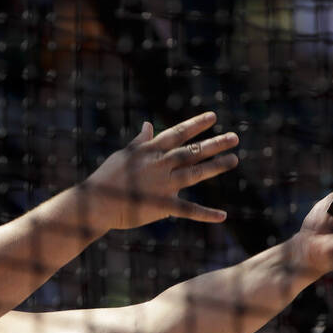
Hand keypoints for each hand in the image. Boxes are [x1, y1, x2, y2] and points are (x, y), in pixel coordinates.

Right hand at [81, 111, 238, 230]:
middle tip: (235, 137)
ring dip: (216, 166)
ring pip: (195, 173)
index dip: (196, 124)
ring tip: (233, 160)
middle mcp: (160, 164)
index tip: (213, 117)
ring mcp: (163, 184)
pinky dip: (206, 214)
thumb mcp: (124, 154)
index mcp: (150, 150)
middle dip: (215, 143)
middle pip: (193, 151)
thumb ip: (140, 141)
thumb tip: (147, 124)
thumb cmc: (107, 177)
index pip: (178, 133)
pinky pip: (188, 209)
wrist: (97, 202)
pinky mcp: (162, 205)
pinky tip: (223, 216)